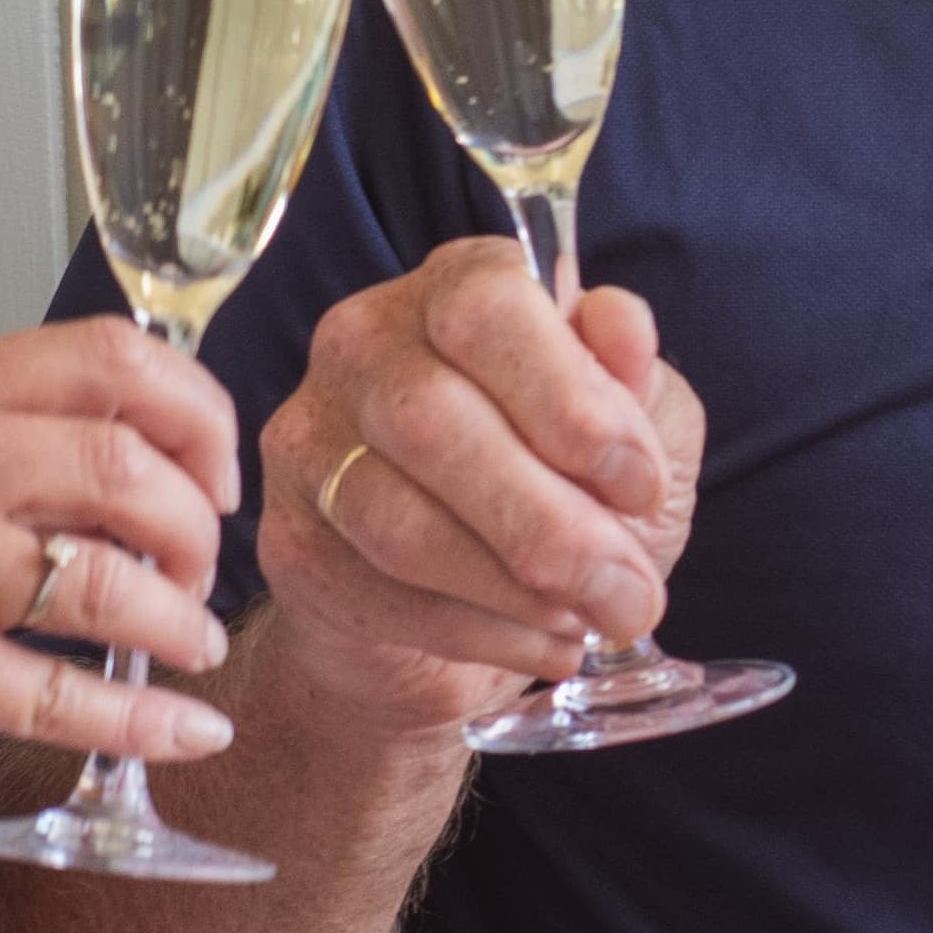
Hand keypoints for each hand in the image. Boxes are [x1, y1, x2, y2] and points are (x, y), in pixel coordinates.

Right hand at [0, 319, 243, 848]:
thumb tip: (149, 457)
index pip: (104, 358)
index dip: (194, 412)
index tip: (214, 473)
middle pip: (124, 463)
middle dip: (197, 526)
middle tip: (203, 571)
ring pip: (111, 577)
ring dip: (182, 621)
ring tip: (193, 644)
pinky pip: (70, 693)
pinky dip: (149, 717)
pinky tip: (190, 727)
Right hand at [252, 238, 709, 730]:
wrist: (472, 605)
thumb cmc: (562, 487)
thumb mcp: (637, 426)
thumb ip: (636, 379)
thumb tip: (622, 326)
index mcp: (456, 288)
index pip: (487, 310)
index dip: (572, 403)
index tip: (641, 486)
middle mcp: (364, 345)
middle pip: (432, 420)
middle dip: (551, 524)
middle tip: (630, 592)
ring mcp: (310, 441)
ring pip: (400, 523)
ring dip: (517, 591)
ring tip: (591, 620)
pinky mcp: (291, 540)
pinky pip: (380, 596)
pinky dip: (483, 635)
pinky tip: (543, 644)